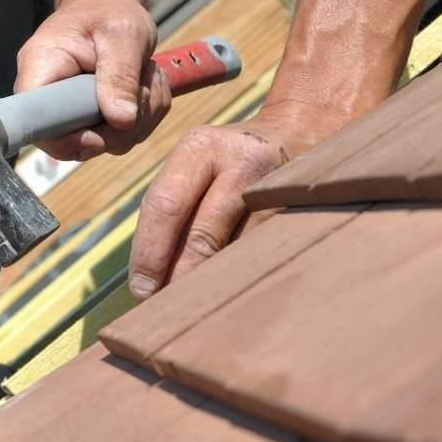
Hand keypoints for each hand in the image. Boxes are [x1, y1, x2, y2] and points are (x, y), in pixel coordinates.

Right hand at [13, 0, 168, 160]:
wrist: (108, 1)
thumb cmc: (109, 8)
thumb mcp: (122, 34)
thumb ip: (120, 76)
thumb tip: (121, 121)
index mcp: (40, 70)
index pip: (35, 123)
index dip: (67, 140)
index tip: (103, 131)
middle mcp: (48, 96)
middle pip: (76, 142)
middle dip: (120, 127)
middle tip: (145, 90)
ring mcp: (70, 111)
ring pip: (106, 143)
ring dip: (141, 119)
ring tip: (148, 78)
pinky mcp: (91, 117)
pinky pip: (121, 136)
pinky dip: (145, 116)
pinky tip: (149, 86)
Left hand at [127, 102, 345, 299]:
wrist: (298, 132)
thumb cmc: (230, 161)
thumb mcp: (197, 164)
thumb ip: (172, 208)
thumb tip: (148, 277)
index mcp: (201, 148)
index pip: (165, 206)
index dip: (150, 254)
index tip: (141, 289)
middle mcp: (240, 161)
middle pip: (202, 236)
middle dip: (180, 278)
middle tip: (166, 309)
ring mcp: (276, 187)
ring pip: (237, 252)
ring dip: (213, 283)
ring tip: (197, 305)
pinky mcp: (300, 210)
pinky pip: (264, 253)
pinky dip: (242, 275)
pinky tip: (231, 289)